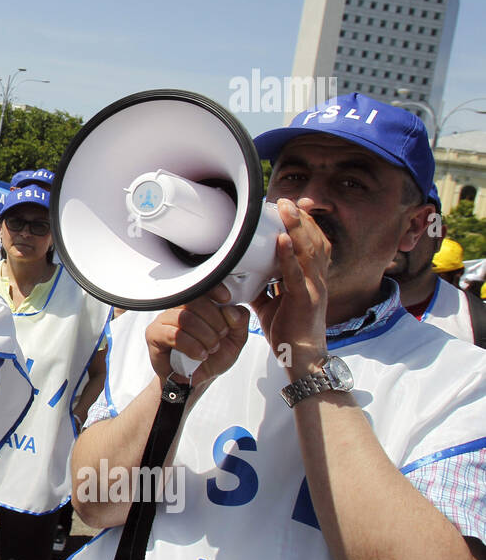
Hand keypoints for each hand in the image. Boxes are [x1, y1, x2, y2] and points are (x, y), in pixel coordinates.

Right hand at [144, 282, 249, 388]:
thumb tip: (232, 311)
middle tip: (220, 337)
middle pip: (195, 301)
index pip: (202, 286)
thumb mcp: (235, 341)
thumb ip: (239, 323)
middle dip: (215, 321)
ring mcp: (164, 320)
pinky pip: (174, 334)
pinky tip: (199, 355)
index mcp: (197, 305)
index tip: (226, 299)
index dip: (214, 289)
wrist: (195, 381)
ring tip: (210, 349)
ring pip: (185, 318)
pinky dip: (192, 346)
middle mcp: (178, 309)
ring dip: (204, 336)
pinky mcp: (154, 334)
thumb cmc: (211, 359)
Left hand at [250, 198, 329, 380]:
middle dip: (300, 218)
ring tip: (284, 209)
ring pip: (309, 251)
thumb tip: (243, 276)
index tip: (293, 207)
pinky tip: (282, 240)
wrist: (301, 359)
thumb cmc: (288, 332)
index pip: (312, 244)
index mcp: (310, 278)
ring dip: (296, 227)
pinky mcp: (305, 301)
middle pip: (314, 241)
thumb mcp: (271, 305)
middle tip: (285, 200)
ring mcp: (313, 289)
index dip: (305, 224)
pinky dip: (289, 256)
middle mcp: (316, 280)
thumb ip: (262, 288)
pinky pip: (296, 275)